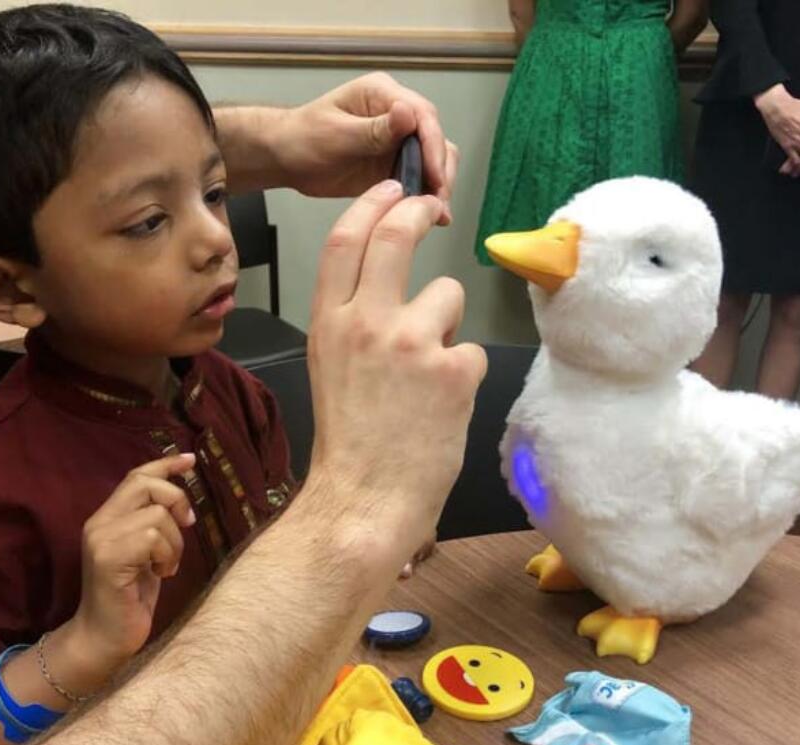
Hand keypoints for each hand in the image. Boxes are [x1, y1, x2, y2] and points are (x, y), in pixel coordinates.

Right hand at [72, 454, 195, 665]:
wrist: (104, 637)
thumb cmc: (130, 598)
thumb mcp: (146, 554)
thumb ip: (153, 525)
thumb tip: (180, 500)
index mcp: (107, 518)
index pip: (136, 477)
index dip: (164, 464)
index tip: (190, 461)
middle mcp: (99, 523)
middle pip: (146, 484)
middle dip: (176, 501)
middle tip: (186, 526)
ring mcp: (101, 538)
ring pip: (157, 515)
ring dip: (174, 543)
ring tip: (166, 566)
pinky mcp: (108, 557)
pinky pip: (153, 537)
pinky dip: (167, 555)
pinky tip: (161, 575)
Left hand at [272, 73, 459, 223]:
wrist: (286, 158)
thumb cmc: (303, 138)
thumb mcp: (337, 134)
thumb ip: (374, 128)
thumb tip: (408, 113)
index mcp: (382, 94)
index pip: (423, 116)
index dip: (433, 147)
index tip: (436, 176)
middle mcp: (396, 114)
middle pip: (435, 138)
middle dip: (441, 170)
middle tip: (438, 202)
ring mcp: (397, 140)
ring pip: (433, 159)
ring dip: (439, 184)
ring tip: (437, 214)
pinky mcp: (394, 164)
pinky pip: (419, 178)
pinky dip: (427, 195)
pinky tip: (432, 216)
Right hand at [303, 181, 485, 574]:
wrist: (365, 498)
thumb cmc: (350, 443)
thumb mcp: (330, 369)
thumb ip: (352, 323)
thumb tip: (385, 289)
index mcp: (328, 325)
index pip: (344, 241)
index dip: (370, 205)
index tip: (390, 191)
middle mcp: (366, 324)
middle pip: (395, 236)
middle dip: (417, 211)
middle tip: (432, 209)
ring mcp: (411, 343)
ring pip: (447, 295)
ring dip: (447, 325)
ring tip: (430, 374)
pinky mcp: (451, 369)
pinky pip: (470, 349)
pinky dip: (463, 373)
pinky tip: (443, 405)